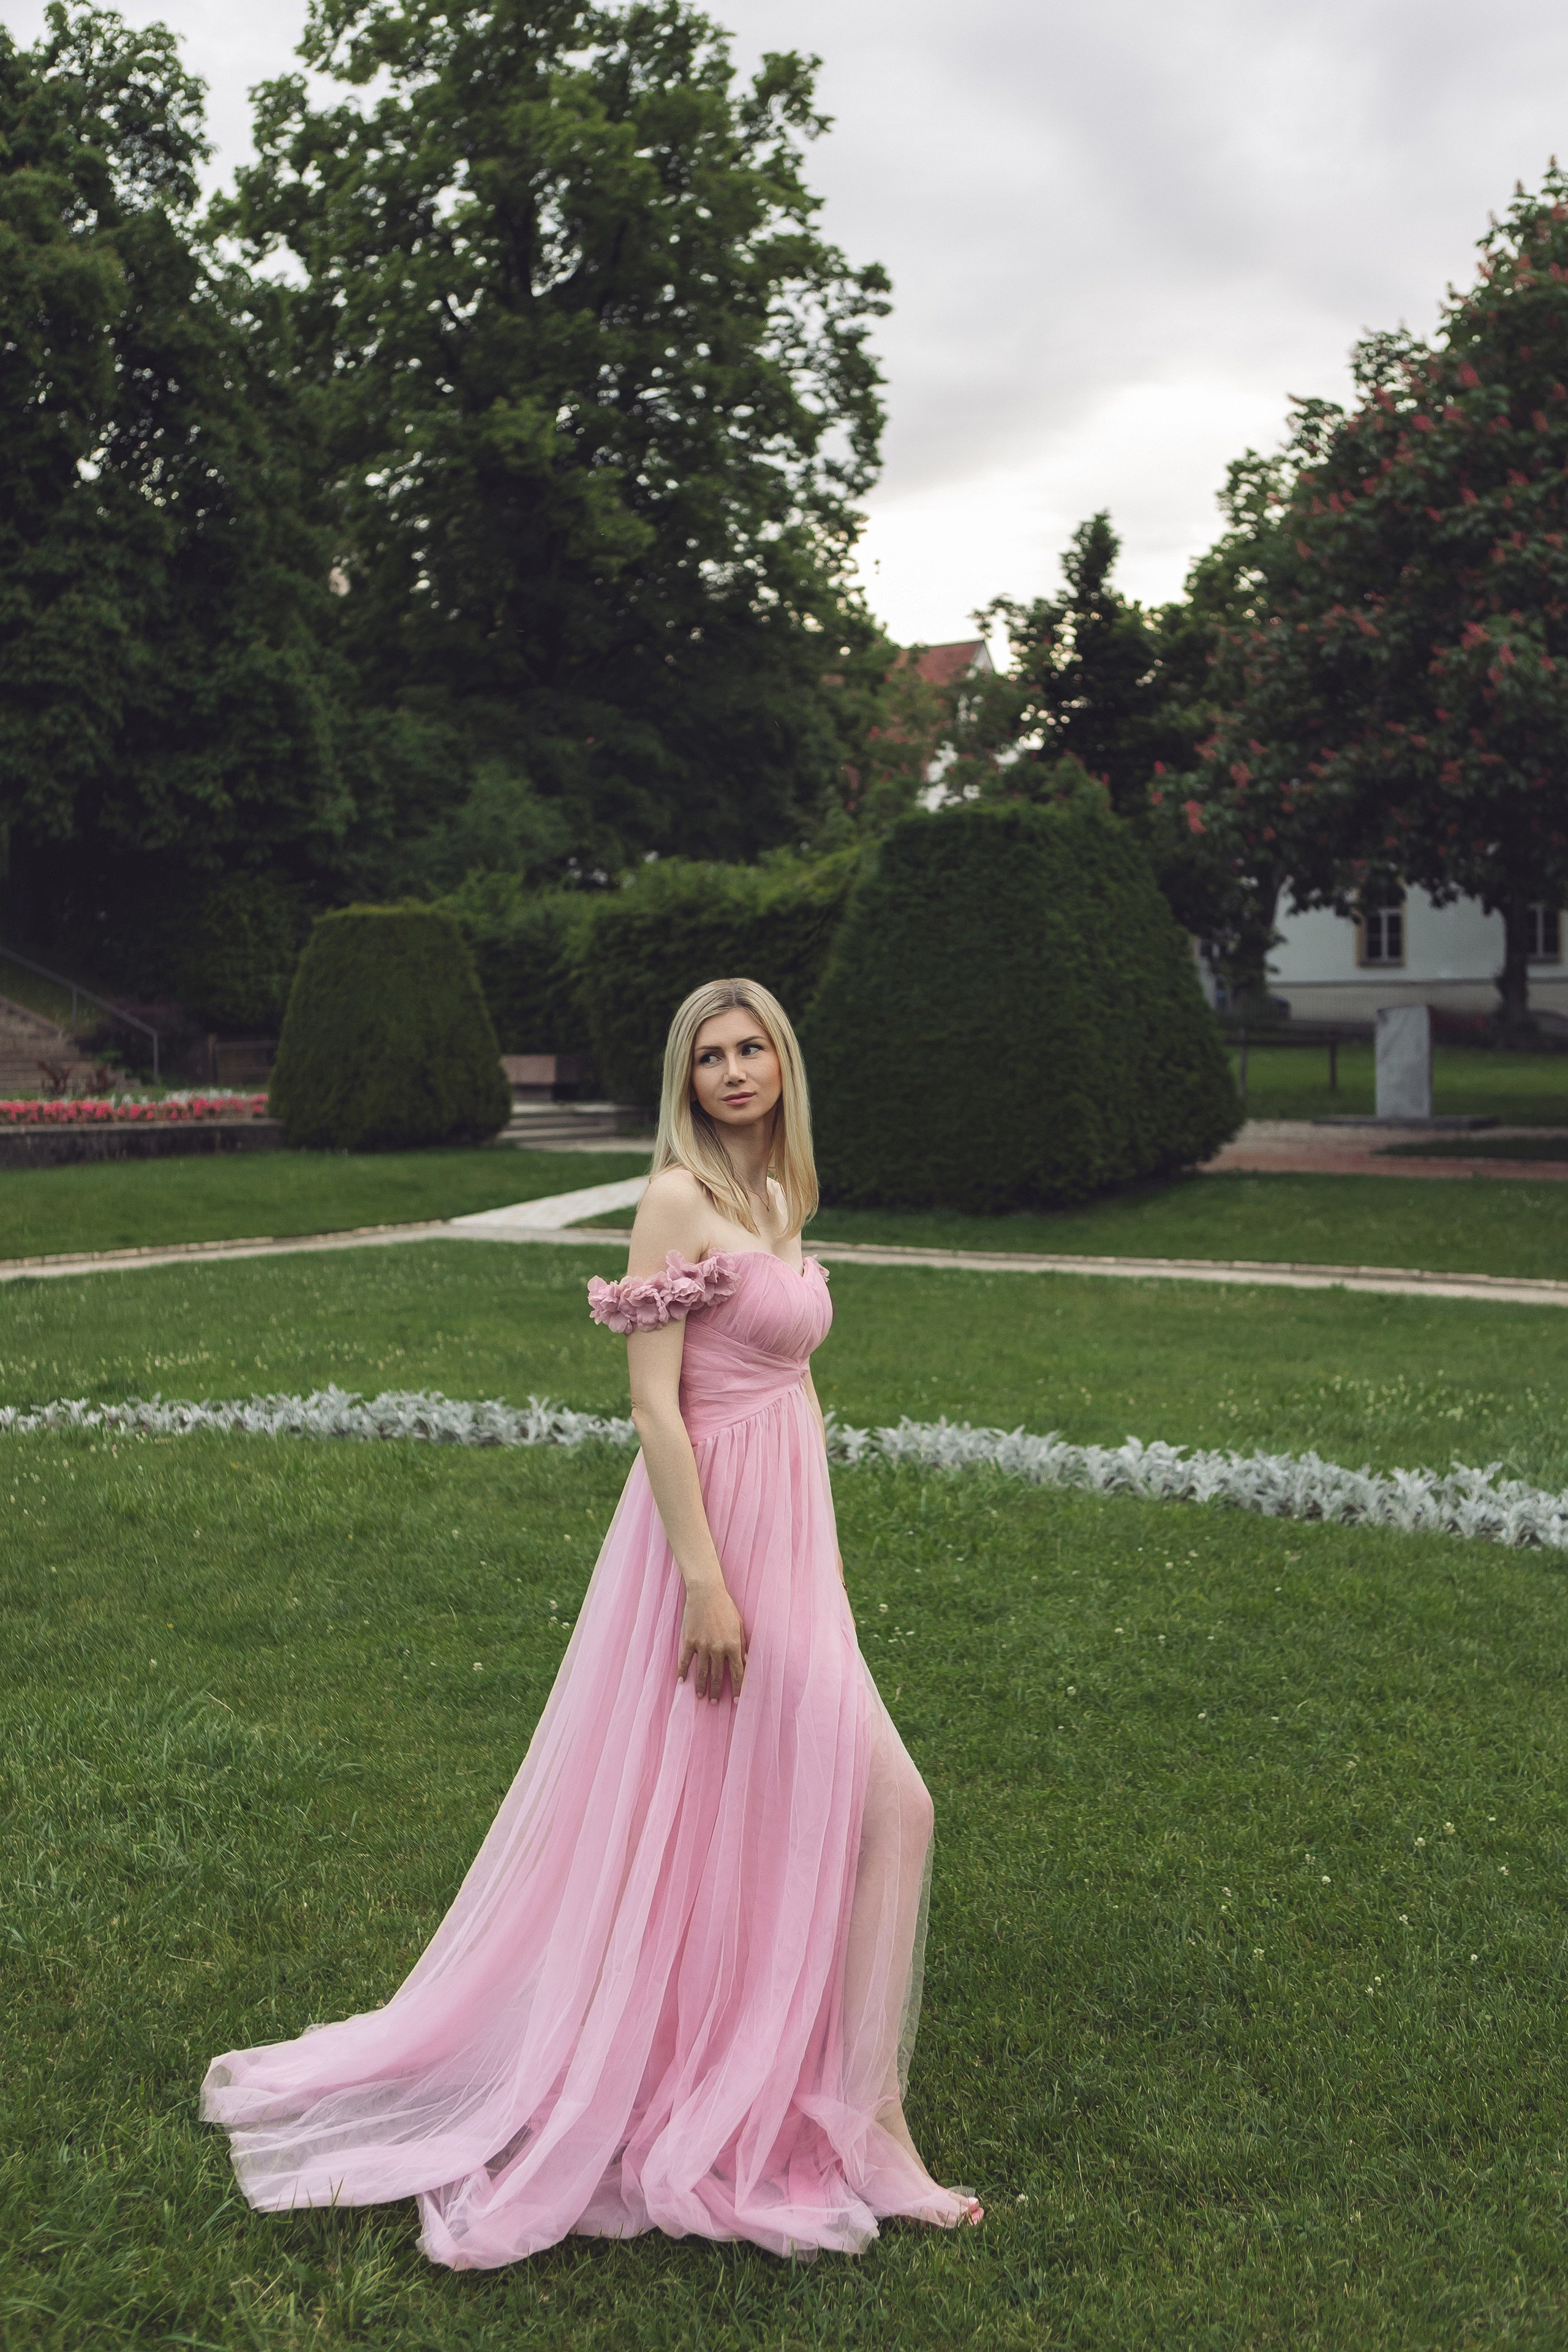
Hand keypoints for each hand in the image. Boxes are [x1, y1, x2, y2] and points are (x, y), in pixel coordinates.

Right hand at [679, 1579, 745, 1702]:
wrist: (706, 1592)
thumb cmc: (725, 1607)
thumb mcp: (739, 1625)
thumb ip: (742, 1644)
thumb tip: (746, 1661)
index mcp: (732, 1645)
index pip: (737, 1672)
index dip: (738, 1688)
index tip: (737, 1701)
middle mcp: (717, 1648)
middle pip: (718, 1676)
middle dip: (717, 1691)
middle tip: (715, 1702)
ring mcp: (702, 1645)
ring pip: (701, 1672)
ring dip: (700, 1686)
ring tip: (700, 1697)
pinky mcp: (689, 1640)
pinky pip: (685, 1660)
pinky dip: (682, 1672)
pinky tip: (681, 1682)